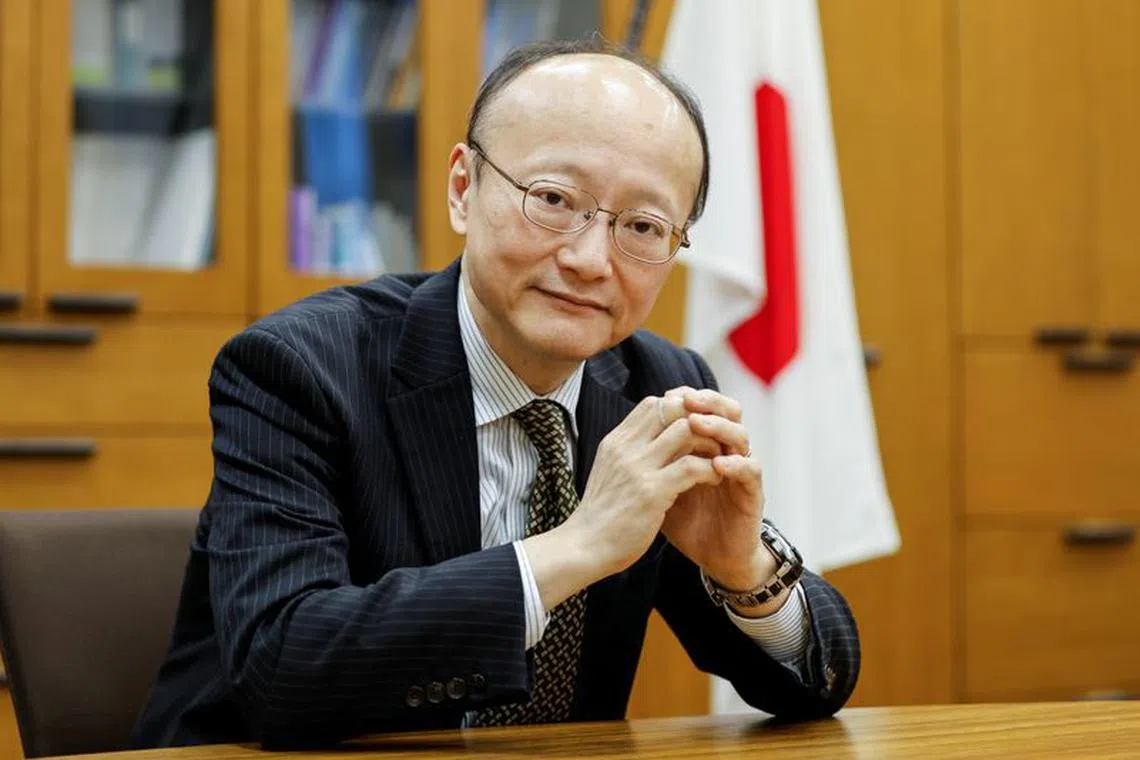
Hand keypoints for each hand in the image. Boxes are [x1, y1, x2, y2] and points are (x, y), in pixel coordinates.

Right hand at [566, 395, 726, 576]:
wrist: (584, 547)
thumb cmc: (601, 515)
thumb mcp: (610, 471)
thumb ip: (630, 452)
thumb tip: (653, 437)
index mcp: (616, 441)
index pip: (653, 404)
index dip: (679, 411)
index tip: (695, 430)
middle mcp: (626, 447)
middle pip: (672, 409)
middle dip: (700, 422)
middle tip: (714, 440)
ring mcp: (638, 468)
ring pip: (686, 431)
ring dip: (708, 443)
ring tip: (717, 458)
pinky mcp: (652, 492)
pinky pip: (691, 466)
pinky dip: (710, 469)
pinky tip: (714, 479)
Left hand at [657, 388, 772, 591]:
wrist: (713, 556)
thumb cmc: (686, 521)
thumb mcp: (661, 487)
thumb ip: (652, 461)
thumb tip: (624, 436)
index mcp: (706, 446)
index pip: (703, 410)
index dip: (688, 399)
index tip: (668, 394)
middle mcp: (727, 452)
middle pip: (726, 413)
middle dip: (707, 402)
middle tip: (687, 399)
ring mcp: (741, 471)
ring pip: (740, 436)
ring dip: (718, 427)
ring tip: (696, 424)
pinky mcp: (753, 493)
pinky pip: (751, 470)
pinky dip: (736, 464)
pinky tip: (718, 464)